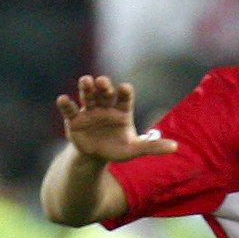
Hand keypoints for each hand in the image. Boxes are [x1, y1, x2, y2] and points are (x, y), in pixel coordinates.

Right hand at [56, 76, 176, 163]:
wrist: (96, 156)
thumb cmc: (118, 149)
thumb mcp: (135, 149)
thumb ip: (153, 146)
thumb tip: (176, 147)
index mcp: (122, 111)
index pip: (124, 99)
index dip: (125, 93)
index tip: (125, 88)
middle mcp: (105, 107)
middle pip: (105, 93)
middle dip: (104, 87)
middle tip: (103, 81)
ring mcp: (89, 111)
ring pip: (88, 96)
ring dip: (86, 88)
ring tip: (85, 81)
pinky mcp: (74, 119)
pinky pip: (69, 110)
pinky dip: (66, 104)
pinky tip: (62, 99)